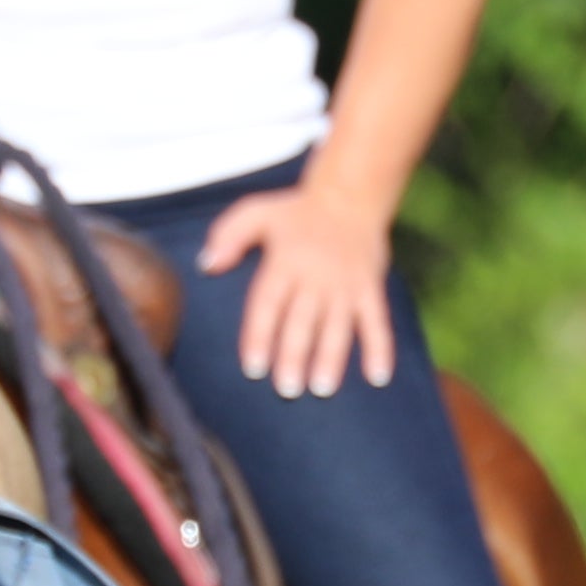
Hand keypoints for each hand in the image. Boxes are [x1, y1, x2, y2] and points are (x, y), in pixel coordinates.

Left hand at [195, 175, 405, 398]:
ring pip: (337, 326)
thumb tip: (206, 265)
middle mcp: (315, 275)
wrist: (350, 196)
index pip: (268, 304)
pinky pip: (377, 321)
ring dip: (331, 359)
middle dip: (294, 356)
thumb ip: (228, 235)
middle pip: (302, 321)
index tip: (254, 368)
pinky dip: (379, 349)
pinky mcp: (370, 288)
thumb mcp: (256, 212)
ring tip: (322, 389)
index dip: (260, 336)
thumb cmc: (296, 211)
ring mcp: (345, 284)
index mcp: (285, 261)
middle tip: (287, 389)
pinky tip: (378, 378)